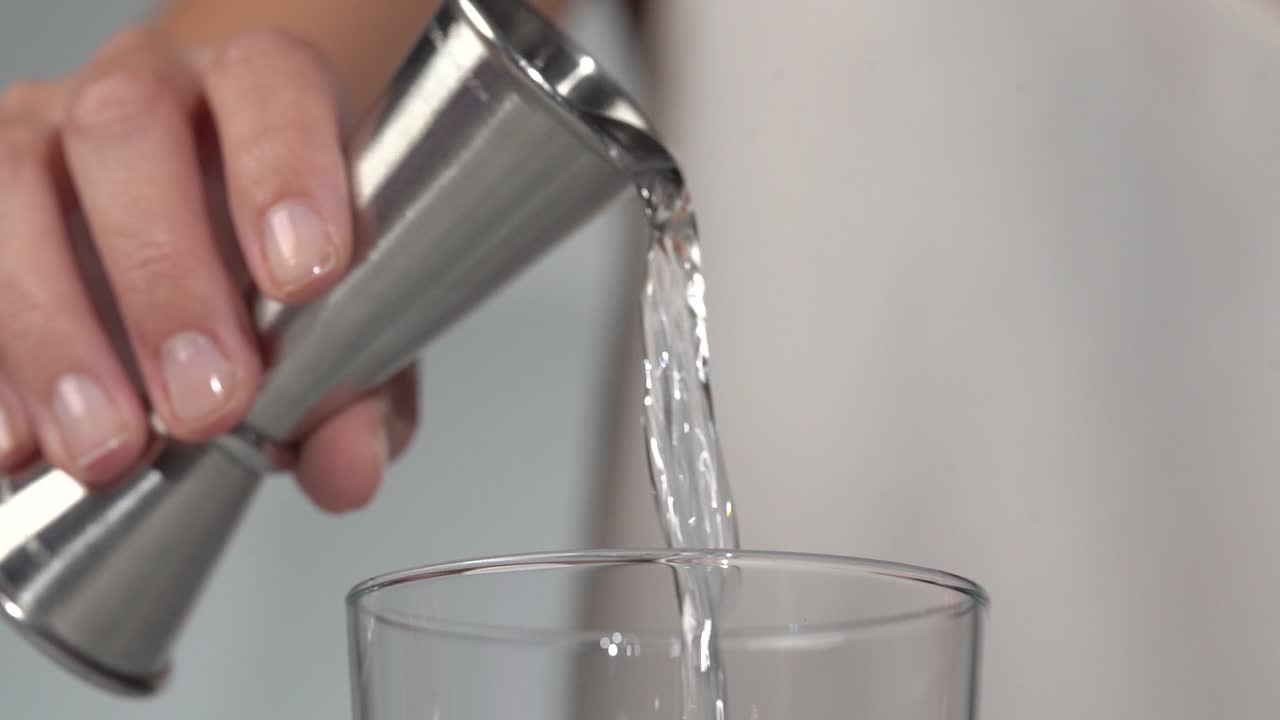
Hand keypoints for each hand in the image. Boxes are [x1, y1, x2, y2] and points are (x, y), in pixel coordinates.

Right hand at [0, 27, 416, 511]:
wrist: (205, 201)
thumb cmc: (281, 248)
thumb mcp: (346, 313)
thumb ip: (360, 386)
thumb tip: (348, 468)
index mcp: (259, 86)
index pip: (270, 83)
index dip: (283, 169)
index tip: (304, 276)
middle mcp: (145, 90)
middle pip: (127, 132)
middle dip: (164, 278)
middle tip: (206, 404)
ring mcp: (42, 132)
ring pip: (14, 188)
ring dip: (55, 329)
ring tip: (108, 445)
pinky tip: (21, 439)